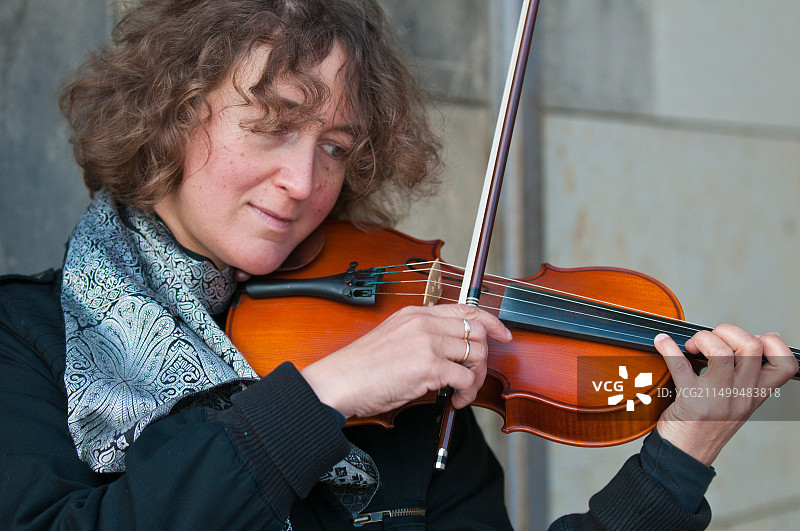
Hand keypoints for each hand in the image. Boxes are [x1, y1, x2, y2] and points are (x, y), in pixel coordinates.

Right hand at [300, 304, 511, 418]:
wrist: (339, 382)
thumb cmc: (361, 368)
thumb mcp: (394, 339)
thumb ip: (423, 338)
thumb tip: (454, 355)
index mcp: (416, 314)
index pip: (465, 309)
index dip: (492, 322)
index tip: (504, 335)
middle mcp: (424, 323)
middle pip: (476, 332)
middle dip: (483, 358)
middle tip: (473, 377)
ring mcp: (427, 342)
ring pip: (475, 355)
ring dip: (476, 379)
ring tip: (462, 393)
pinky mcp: (428, 366)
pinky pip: (465, 378)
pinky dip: (466, 394)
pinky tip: (455, 402)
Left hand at [654, 324, 796, 464]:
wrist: (684, 457)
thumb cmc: (705, 424)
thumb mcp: (735, 402)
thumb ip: (741, 376)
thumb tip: (741, 339)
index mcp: (755, 395)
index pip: (785, 364)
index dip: (772, 343)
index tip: (747, 339)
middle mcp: (742, 396)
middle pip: (752, 346)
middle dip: (728, 331)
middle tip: (708, 341)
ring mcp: (718, 400)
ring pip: (721, 352)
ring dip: (703, 338)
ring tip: (690, 346)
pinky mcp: (691, 402)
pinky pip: (681, 365)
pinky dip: (668, 348)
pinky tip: (662, 343)